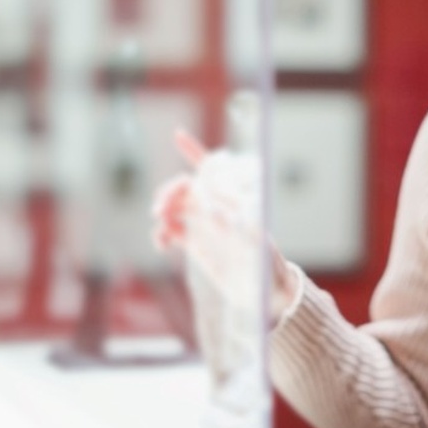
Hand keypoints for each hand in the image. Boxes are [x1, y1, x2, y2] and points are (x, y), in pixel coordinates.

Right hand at [151, 129, 300, 321]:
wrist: (265, 293)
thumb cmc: (267, 265)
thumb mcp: (257, 244)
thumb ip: (237, 225)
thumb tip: (213, 209)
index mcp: (233, 200)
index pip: (213, 170)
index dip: (195, 151)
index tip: (177, 135)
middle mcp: (217, 207)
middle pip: (186, 187)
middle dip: (170, 191)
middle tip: (160, 209)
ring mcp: (205, 223)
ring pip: (175, 206)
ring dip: (163, 209)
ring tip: (161, 224)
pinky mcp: (195, 242)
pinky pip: (172, 230)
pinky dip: (162, 233)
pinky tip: (162, 244)